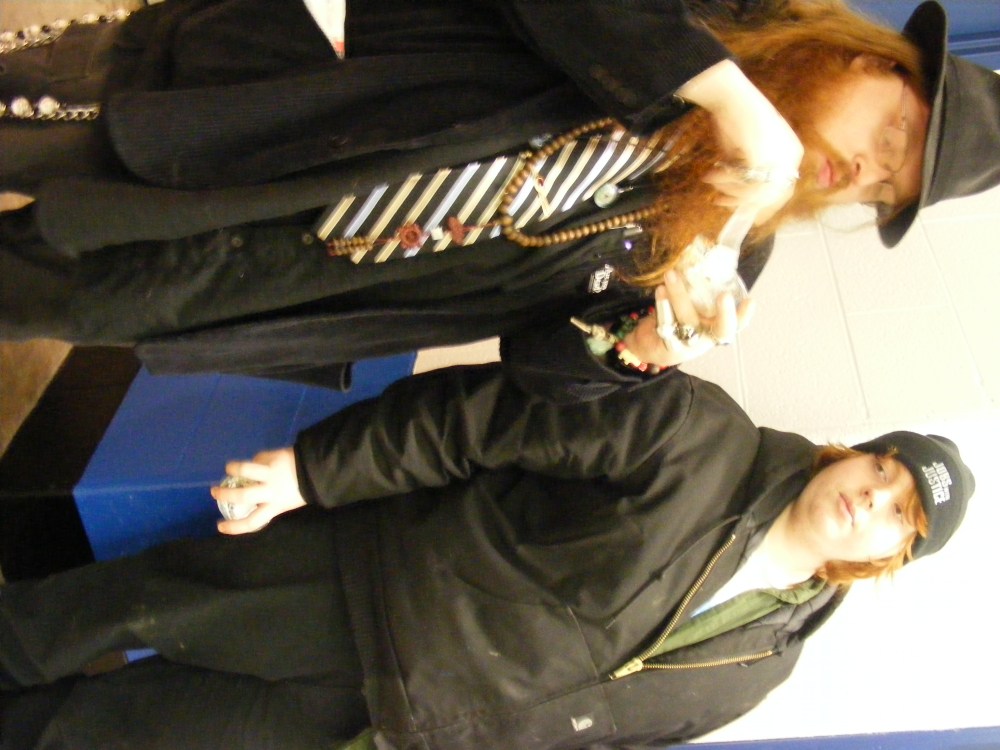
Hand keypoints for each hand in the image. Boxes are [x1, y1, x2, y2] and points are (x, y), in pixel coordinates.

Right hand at [211, 448, 305, 534]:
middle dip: (224, 494)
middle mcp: (271, 491)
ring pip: (245, 470)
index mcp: (275, 506)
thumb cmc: (301, 490)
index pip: (252, 522)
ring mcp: (271, 473)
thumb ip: (268, 502)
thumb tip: (248, 499)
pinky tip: (258, 461)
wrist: (317, 470)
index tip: (220, 526)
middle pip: (242, 496)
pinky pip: (258, 458)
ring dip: (233, 468)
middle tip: (215, 492)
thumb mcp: (285, 502)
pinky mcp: (273, 457)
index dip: (234, 527)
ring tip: (229, 469)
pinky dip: (255, 460)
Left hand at [622, 270, 754, 366]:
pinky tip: (661, 290)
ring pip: (688, 320)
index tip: (750, 301)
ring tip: (671, 274)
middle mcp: (707, 338)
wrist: (652, 344)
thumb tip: (706, 254)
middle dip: (726, 313)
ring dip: (680, 296)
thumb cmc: (678, 319)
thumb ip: (700, 289)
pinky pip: (667, 323)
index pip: (737, 323)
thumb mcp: (691, 306)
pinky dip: (663, 305)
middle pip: (722, 330)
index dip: (744, 314)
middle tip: (725, 296)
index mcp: (717, 328)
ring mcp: (689, 344)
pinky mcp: (668, 345)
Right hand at [677, 60, 802, 218]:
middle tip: (719, 201)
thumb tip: (738, 199)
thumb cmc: (736, 117)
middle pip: (770, 195)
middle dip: (741, 201)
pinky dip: (725, 182)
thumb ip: (747, 173)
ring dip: (730, 191)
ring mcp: (779, 157)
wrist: (731, 96)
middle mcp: (790, 156)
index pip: (784, 189)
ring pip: (756, 193)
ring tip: (711, 180)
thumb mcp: (746, 150)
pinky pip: (744, 184)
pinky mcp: (763, 157)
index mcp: (792, 151)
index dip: (765, 206)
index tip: (749, 216)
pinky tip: (711, 174)